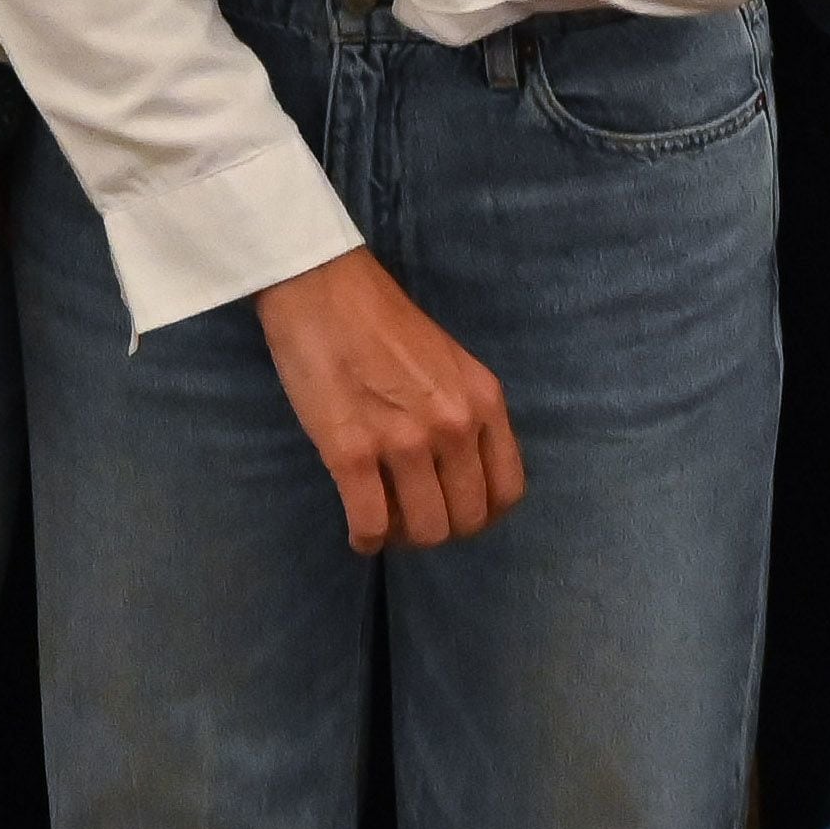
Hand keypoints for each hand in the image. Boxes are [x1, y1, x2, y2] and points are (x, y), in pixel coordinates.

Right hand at [253, 248, 524, 552]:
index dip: (483, 514)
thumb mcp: (451, 365)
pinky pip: (370, 523)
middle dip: (440, 529)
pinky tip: (359, 532)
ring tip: (384, 523)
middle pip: (467, 518)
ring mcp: (403, 441)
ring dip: (403, 538)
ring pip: (424, 530)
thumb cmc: (382, 323)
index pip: (508, 490)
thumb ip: (465, 414)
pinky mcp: (350, 451)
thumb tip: (457, 473)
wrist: (322, 289)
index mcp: (484, 401)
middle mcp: (454, 425)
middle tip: (412, 518)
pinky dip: (366, 539)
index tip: (455, 510)